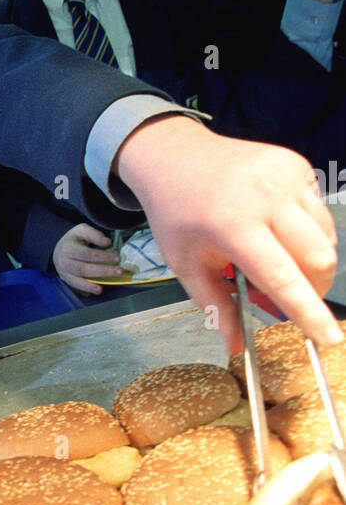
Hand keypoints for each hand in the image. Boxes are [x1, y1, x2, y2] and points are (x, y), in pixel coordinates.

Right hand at [52, 224, 121, 294]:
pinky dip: (84, 291)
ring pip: (77, 281)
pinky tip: (94, 291)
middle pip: (83, 269)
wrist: (58, 249)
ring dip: (90, 286)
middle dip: (103, 271)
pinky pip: (75, 288)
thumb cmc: (73, 240)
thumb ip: (94, 234)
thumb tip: (107, 242)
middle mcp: (64, 262)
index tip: (117, 258)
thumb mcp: (81, 230)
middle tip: (119, 272)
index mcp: (68, 248)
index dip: (103, 257)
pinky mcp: (66, 281)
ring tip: (101, 290)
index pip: (87, 254)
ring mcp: (64, 273)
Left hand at [116, 117, 340, 354]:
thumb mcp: (186, 264)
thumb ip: (215, 306)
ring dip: (311, 259)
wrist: (175, 157)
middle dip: (314, 287)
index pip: (283, 277)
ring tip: (273, 256)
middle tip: (287, 295)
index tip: (329, 338)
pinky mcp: (297, 165)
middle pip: (319, 258)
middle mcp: (267, 197)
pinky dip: (306, 230)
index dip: (309, 311)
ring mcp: (286, 176)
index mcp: (234, 225)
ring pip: (326, 235)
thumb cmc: (177, 214)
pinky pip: (319, 211)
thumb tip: (236, 347)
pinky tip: (274, 225)